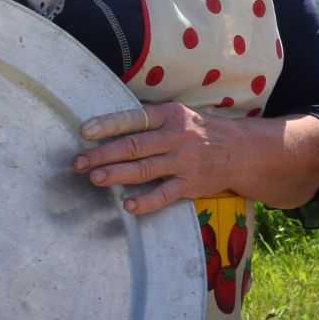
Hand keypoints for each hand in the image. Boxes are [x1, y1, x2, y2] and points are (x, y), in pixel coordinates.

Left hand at [73, 102, 241, 214]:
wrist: (240, 151)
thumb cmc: (200, 130)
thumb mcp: (180, 114)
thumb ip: (150, 117)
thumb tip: (111, 118)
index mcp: (170, 115)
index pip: (134, 118)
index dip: (108, 124)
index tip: (84, 131)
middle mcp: (177, 137)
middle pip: (134, 146)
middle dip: (103, 154)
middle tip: (78, 162)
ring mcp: (184, 162)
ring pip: (145, 169)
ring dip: (117, 174)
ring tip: (95, 178)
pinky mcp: (191, 185)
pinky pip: (165, 195)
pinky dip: (146, 201)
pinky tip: (128, 205)